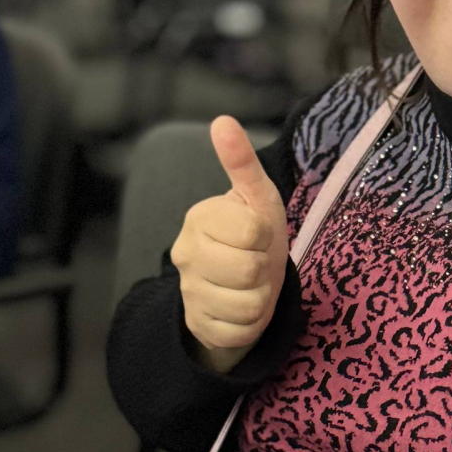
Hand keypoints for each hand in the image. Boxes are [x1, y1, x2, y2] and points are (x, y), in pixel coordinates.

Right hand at [170, 116, 289, 373]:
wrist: (240, 285)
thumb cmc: (252, 236)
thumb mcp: (256, 198)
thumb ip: (241, 162)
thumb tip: (223, 121)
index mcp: (199, 218)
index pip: (252, 231)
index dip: (265, 235)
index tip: (256, 234)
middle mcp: (186, 254)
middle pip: (249, 270)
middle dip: (263, 269)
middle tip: (255, 261)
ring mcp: (190, 293)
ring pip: (248, 304)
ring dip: (261, 297)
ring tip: (251, 285)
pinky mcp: (200, 326)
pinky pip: (241, 331)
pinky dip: (252, 323)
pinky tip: (242, 309)